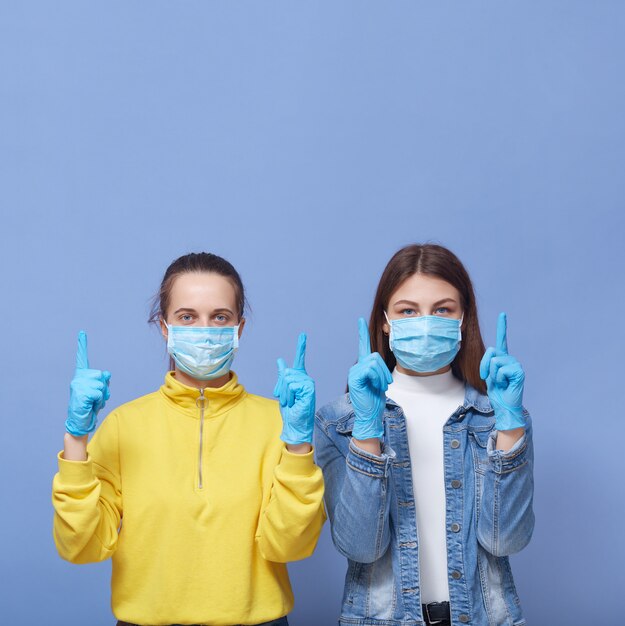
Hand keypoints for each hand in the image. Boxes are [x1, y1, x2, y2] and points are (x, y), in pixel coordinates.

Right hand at [65, 331, 111, 436]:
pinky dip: (99, 401)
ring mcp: (78, 385)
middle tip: (96, 398)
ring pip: (101, 385)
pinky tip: (91, 405)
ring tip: (93, 402)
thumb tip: (107, 373)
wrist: (81, 422)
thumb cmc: (90, 406)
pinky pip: (99, 393)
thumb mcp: (99, 392)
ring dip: (102, 396)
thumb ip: (103, 381)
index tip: (82, 332)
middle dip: (103, 388)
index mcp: (81, 376)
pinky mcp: (81, 393)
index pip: (82, 359)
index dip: (82, 345)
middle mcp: (77, 378)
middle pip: (101, 375)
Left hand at [273, 333, 314, 444]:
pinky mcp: (309, 388)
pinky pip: (292, 384)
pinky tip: (295, 402)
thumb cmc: (290, 409)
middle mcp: (305, 378)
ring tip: (291, 402)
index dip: (301, 346)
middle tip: (286, 399)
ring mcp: (308, 382)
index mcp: (299, 377)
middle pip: (285, 372)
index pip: (300, 358)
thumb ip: (282, 376)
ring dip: (284, 393)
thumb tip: (281, 360)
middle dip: (280, 388)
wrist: (294, 423)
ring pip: (287, 378)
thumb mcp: (282, 390)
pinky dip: (289, 395)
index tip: (303, 334)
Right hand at [349, 318, 392, 439]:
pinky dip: (377, 378)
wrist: (369, 416)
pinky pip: (370, 369)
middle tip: (385, 384)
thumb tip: (377, 362)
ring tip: (380, 387)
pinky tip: (374, 386)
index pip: (363, 346)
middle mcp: (357, 367)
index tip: (360, 320)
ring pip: (374, 362)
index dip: (362, 332)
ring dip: (382, 376)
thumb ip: (378, 370)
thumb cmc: (375, 401)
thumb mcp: (379, 382)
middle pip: (375, 356)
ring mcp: (354, 372)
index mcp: (363, 367)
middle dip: (384, 370)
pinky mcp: (355, 377)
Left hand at [480, 313, 525, 430]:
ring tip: (500, 382)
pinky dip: (498, 379)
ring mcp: (516, 365)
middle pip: (491, 351)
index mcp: (502, 358)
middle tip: (490, 378)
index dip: (502, 327)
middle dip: (485, 366)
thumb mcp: (488, 374)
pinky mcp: (519, 372)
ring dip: (492, 375)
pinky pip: (500, 370)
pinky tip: (505, 384)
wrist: (504, 406)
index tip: (503, 314)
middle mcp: (510, 359)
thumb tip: (492, 353)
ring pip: (495, 361)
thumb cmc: (496, 391)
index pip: (502, 340)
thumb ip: (489, 362)